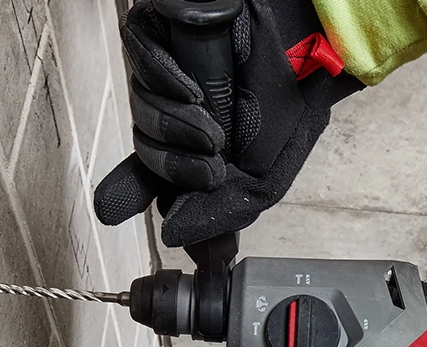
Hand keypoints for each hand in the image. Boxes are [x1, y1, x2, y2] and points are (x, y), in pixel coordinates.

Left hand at [92, 0, 361, 246]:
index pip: (153, 170)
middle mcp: (179, 106)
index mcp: (199, 140)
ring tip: (211, 132)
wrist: (313, 44)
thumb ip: (223, 212)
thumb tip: (176, 237)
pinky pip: (140, 57)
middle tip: (208, 170)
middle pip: (144, 144)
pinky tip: (193, 96)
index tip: (112, 212)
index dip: (130, 192)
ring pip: (141, 106)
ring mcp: (167, 67)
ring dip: (173, 128)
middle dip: (171, 166)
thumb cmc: (298, 100)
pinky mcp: (159, 30)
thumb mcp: (264, 178)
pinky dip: (162, 80)